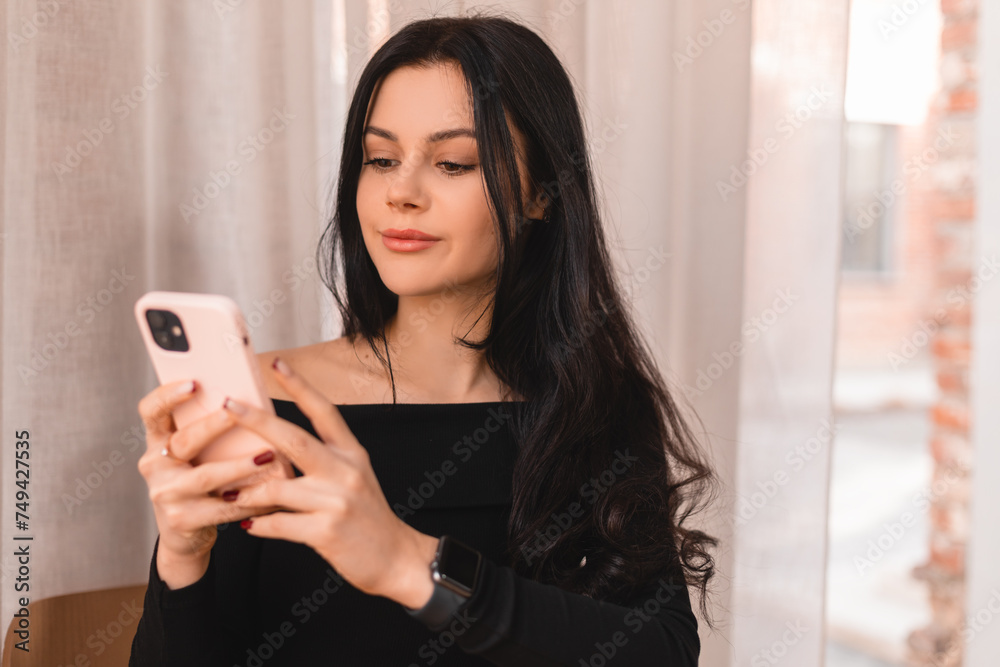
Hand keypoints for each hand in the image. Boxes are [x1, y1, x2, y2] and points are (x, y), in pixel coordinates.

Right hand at [136, 379, 290, 572]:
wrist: (184, 535)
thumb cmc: (199, 482)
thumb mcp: (196, 455)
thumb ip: (210, 432)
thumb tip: (254, 403)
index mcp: (158, 441)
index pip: (151, 411)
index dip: (168, 395)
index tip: (194, 383)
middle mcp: (155, 466)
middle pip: (183, 440)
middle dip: (212, 425)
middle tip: (236, 412)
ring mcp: (165, 494)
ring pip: (206, 476)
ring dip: (239, 466)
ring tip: (268, 456)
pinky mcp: (182, 519)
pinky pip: (222, 507)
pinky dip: (251, 499)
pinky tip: (273, 493)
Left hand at [222, 358, 438, 609]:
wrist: (396, 558)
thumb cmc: (369, 518)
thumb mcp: (355, 478)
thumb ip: (323, 461)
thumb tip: (276, 447)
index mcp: (352, 453)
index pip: (324, 411)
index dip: (300, 386)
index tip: (276, 365)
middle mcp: (346, 471)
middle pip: (295, 439)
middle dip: (257, 421)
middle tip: (229, 405)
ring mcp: (337, 501)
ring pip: (279, 487)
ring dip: (247, 490)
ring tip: (227, 491)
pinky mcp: (327, 531)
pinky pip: (280, 523)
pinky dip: (259, 524)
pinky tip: (248, 525)